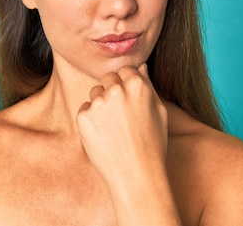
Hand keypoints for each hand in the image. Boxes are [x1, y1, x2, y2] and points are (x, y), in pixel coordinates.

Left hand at [76, 64, 167, 185]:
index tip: (129, 101)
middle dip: (112, 91)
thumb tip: (141, 66)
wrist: (136, 175)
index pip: (125, 70)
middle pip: (108, 78)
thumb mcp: (159, 112)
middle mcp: (116, 90)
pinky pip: (85, 110)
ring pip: (94, 93)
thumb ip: (148, 86)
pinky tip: (104, 136)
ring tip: (114, 129)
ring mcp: (98, 103)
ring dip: (101, 105)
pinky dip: (91, 120)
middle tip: (121, 116)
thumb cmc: (153, 145)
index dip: (127, 85)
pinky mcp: (83, 117)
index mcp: (138, 85)